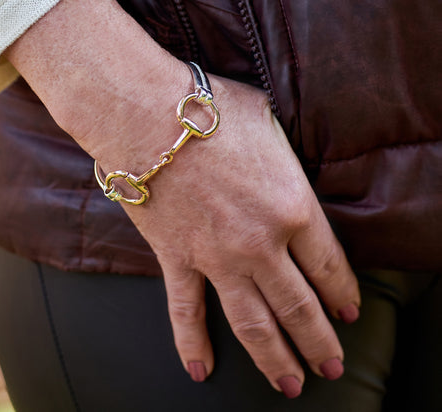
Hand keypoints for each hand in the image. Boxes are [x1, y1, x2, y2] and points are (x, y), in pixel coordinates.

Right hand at [5, 0, 359, 398]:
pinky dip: (193, 343)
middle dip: (319, 342)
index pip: (329, 266)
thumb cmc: (211, 111)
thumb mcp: (271, 126)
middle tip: (331, 367)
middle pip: (298, 307)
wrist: (147, 115)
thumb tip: (293, 173)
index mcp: (293, 207)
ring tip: (291, 385)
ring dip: (275, 358)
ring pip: (252, 323)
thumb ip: (289, 162)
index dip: (343, 295)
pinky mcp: (176, 259)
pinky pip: (185, 311)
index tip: (349, 313)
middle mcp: (260, 244)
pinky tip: (201, 370)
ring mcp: (216, 258)